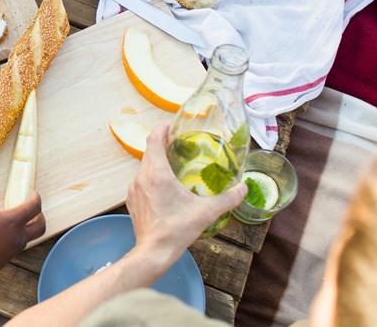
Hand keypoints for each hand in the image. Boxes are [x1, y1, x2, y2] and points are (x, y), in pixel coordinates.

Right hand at [0, 190, 44, 280]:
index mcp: (12, 221)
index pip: (34, 208)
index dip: (36, 199)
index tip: (33, 195)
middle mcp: (16, 238)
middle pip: (40, 228)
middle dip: (40, 218)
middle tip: (33, 212)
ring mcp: (10, 252)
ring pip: (27, 240)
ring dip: (25, 231)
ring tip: (12, 224)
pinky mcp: (2, 262)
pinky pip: (13, 250)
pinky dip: (11, 242)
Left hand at [126, 124, 245, 265]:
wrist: (153, 252)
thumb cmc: (176, 230)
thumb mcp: (206, 213)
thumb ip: (227, 199)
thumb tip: (243, 188)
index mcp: (157, 174)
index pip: (154, 140)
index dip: (162, 129)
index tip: (171, 125)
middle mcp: (141, 177)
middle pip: (149, 151)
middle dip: (162, 144)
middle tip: (178, 143)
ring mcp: (134, 189)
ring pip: (144, 166)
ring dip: (156, 161)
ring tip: (173, 163)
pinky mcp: (132, 200)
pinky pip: (140, 180)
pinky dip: (151, 176)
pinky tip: (164, 185)